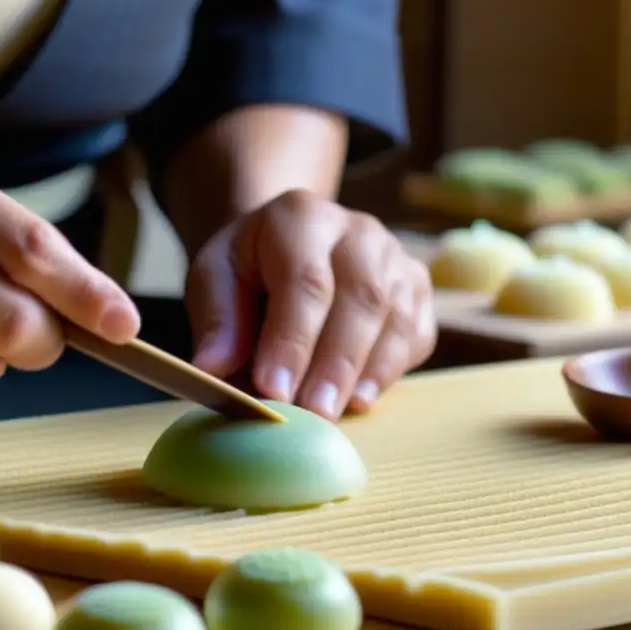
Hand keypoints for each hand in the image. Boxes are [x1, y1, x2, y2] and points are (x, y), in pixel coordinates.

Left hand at [185, 190, 435, 419]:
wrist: (287, 249)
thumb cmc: (248, 269)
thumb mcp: (214, 278)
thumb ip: (216, 319)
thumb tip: (213, 369)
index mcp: (300, 217)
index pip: (304, 280)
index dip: (291, 339)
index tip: (273, 390)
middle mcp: (357, 231)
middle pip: (361, 297)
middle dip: (336, 363)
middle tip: (313, 413)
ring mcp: (395, 259)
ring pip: (395, 316)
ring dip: (367, 371)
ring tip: (339, 412)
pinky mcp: (417, 291)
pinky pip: (415, 333)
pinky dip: (391, 370)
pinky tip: (363, 398)